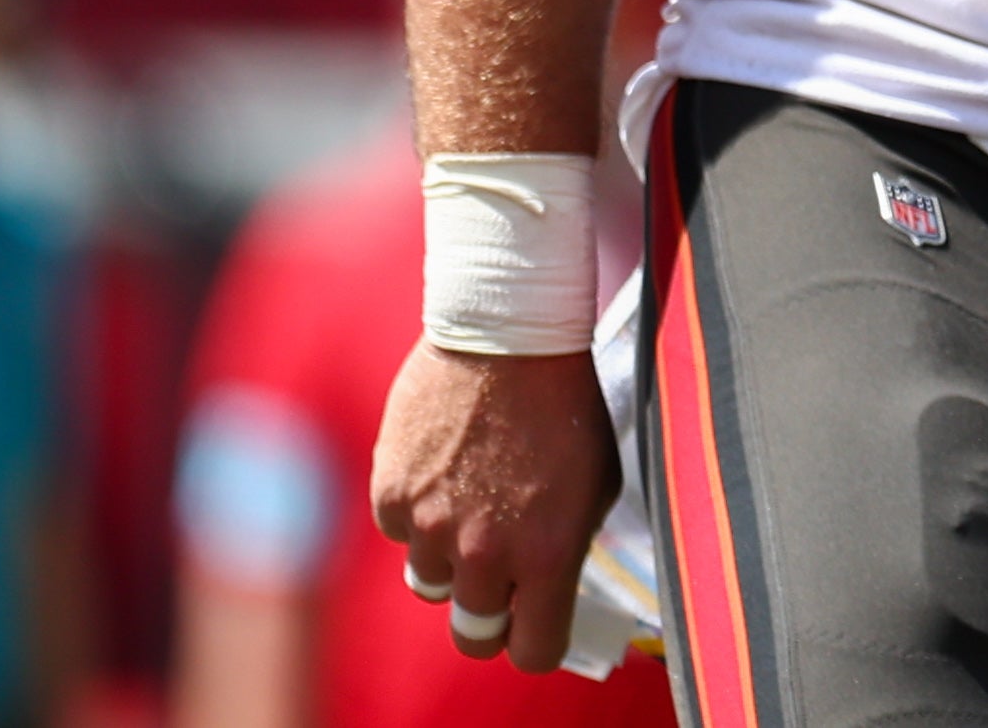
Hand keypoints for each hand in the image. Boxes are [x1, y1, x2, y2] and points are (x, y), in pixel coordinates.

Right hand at [371, 343, 617, 671]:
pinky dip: (420, 512)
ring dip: (452, 559)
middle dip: (491, 611)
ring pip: (434, 584)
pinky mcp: (391, 496)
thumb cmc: (568, 405)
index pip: (533, 651)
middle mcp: (484, 552)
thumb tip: (548, 591)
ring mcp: (430, 526)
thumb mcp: (596, 482)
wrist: (509, 335)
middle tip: (501, 574)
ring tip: (476, 503)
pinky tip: (447, 467)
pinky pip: (400, 534)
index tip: (537, 625)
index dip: (537, 641)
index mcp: (547, 554)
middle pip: (474, 633)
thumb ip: (568, 546)